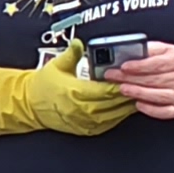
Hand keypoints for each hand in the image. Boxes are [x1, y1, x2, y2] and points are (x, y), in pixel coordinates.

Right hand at [0, 42, 132, 137]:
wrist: (30, 105)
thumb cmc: (43, 84)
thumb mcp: (57, 65)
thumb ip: (72, 53)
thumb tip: (80, 42)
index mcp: (75, 93)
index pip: (106, 90)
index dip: (122, 84)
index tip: (132, 77)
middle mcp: (82, 110)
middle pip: (115, 103)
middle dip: (130, 93)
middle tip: (143, 84)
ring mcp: (86, 122)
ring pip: (116, 114)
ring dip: (128, 105)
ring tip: (140, 93)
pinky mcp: (88, 129)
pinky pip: (110, 123)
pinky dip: (120, 114)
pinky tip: (128, 106)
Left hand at [109, 41, 173, 120]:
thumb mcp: (169, 50)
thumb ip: (152, 49)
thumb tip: (130, 50)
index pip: (156, 63)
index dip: (139, 65)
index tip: (123, 66)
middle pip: (153, 79)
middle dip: (130, 78)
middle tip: (112, 76)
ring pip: (157, 96)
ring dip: (138, 93)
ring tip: (123, 89)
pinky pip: (164, 112)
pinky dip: (151, 109)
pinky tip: (139, 104)